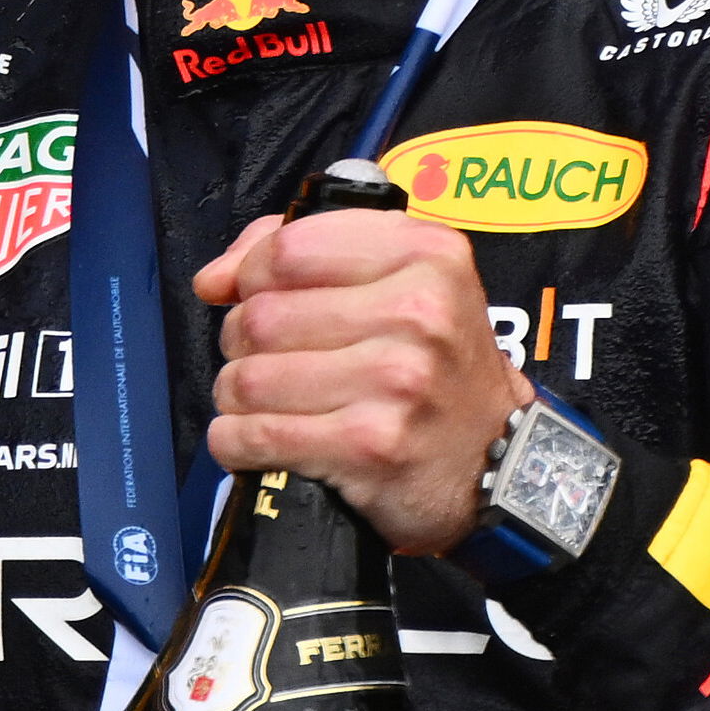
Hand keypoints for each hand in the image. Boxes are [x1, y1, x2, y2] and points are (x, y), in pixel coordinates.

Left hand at [194, 206, 528, 555]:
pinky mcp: (372, 446)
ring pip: (248, 378)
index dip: (251, 275)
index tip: (255, 297)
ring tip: (266, 404)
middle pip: (259, 317)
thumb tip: (213, 279)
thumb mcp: (401, 281)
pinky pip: (256, 436)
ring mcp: (398, 381)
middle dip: (242, 343)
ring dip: (237, 397)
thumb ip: (301, 252)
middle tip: (269, 361)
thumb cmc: (432, 364)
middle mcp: (419, 313)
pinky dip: (236, 442)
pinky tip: (256, 442)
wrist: (497, 462)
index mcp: (426, 255)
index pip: (286, 248)